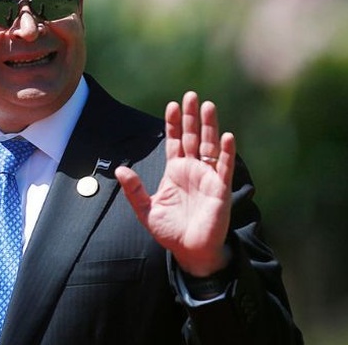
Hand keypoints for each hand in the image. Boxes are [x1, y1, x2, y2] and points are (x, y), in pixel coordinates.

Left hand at [116, 91, 235, 276]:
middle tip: (191, 95)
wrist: (190, 251)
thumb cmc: (171, 231)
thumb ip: (134, 190)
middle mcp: (193, 170)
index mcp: (175, 171)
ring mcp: (208, 177)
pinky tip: (227, 137)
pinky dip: (226, 153)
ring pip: (210, 146)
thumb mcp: (146, 210)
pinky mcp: (220, 189)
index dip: (174, 124)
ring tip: (208, 106)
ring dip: (209, 126)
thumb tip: (120, 170)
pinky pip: (224, 168)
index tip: (172, 104)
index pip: (175, 141)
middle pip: (193, 137)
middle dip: (191, 117)